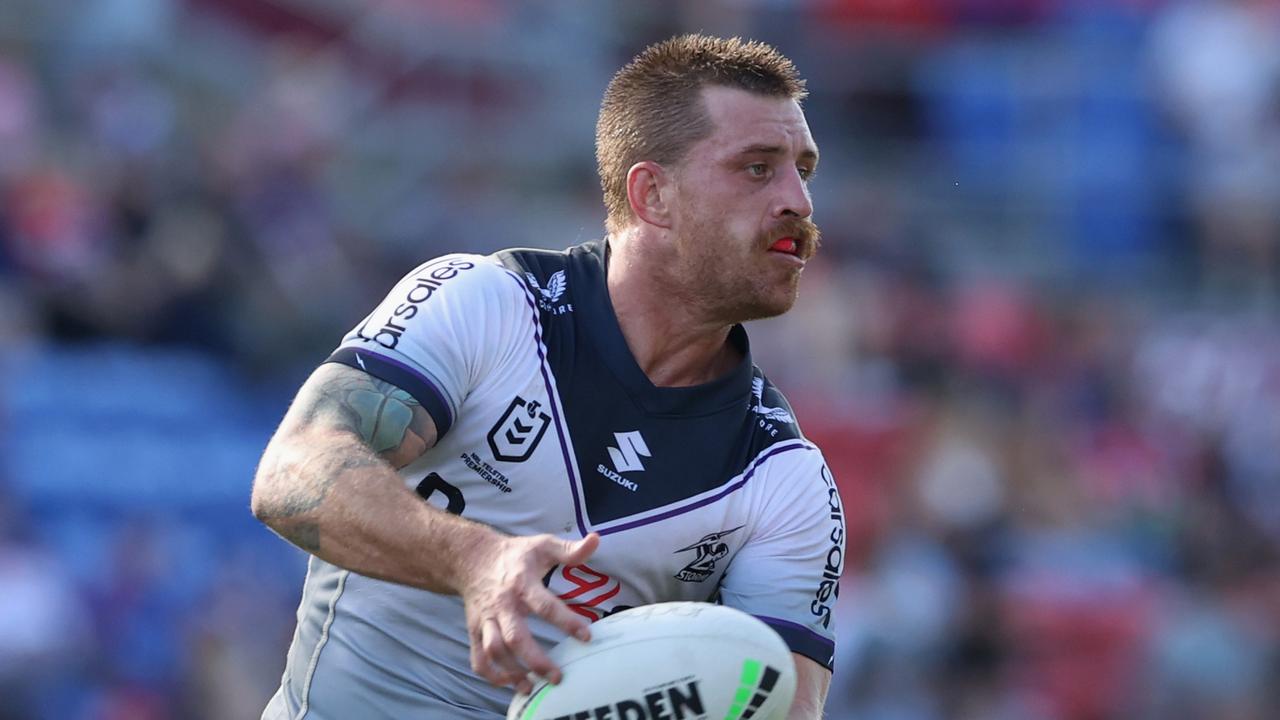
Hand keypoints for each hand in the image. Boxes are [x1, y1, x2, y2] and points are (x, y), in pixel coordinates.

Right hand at [460, 532, 600, 693]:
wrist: (474, 558)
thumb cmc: (516, 554)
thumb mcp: (543, 545)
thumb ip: (570, 550)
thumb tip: (596, 541)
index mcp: (522, 583)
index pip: (545, 605)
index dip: (566, 621)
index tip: (586, 636)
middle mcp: (502, 604)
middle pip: (515, 637)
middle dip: (535, 660)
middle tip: (557, 677)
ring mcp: (487, 619)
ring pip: (494, 650)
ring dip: (511, 671)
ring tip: (531, 687)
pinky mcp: (476, 630)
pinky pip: (478, 657)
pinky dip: (490, 674)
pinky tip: (509, 682)